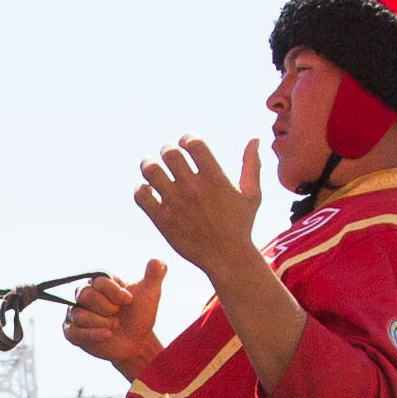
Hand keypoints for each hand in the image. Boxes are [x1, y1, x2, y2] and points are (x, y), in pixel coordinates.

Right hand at [59, 263, 172, 382]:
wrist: (137, 341)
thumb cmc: (140, 315)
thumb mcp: (151, 294)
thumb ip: (154, 275)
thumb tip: (157, 260)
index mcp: (99, 281)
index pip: (99, 281)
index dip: (116, 293)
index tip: (129, 301)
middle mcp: (83, 294)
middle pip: (86, 295)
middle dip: (108, 308)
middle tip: (119, 314)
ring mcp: (76, 313)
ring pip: (80, 315)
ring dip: (103, 323)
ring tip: (115, 326)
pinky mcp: (72, 332)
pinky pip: (74, 332)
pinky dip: (93, 334)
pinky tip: (108, 335)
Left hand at [131, 135, 272, 284]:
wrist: (227, 258)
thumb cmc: (241, 225)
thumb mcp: (252, 194)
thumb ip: (252, 164)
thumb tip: (255, 139)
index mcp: (215, 178)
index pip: (193, 142)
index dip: (187, 139)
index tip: (187, 146)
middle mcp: (194, 188)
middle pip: (169, 153)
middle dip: (168, 150)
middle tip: (170, 157)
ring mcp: (176, 204)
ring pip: (150, 171)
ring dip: (149, 165)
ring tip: (154, 170)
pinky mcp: (163, 220)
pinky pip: (141, 196)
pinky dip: (142, 190)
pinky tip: (150, 192)